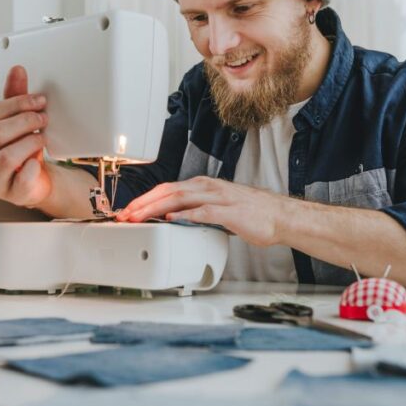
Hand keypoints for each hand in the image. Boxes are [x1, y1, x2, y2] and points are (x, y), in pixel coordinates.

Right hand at [0, 65, 51, 207]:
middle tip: (41, 116)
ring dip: (29, 141)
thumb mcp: (16, 122)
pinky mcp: (9, 195)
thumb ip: (14, 97)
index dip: (15, 104)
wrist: (35, 180)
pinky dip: (32, 167)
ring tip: (41, 136)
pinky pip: (20, 180)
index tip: (36, 100)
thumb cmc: (21, 152)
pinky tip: (37, 161)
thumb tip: (17, 71)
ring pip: (6, 156)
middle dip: (23, 121)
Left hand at [114, 176, 285, 246]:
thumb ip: (196, 210)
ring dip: (156, 208)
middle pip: (168, 191)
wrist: (280, 216)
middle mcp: (208, 187)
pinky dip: (185, 214)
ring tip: (139, 217)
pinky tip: (171, 219)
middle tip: (125, 215)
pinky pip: (203, 212)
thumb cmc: (251, 214)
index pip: (167, 189)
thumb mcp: (217, 207)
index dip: (145, 199)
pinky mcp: (229, 212)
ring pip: (180, 198)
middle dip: (143, 203)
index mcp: (203, 186)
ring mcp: (218, 198)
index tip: (129, 211)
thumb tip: (174, 218)